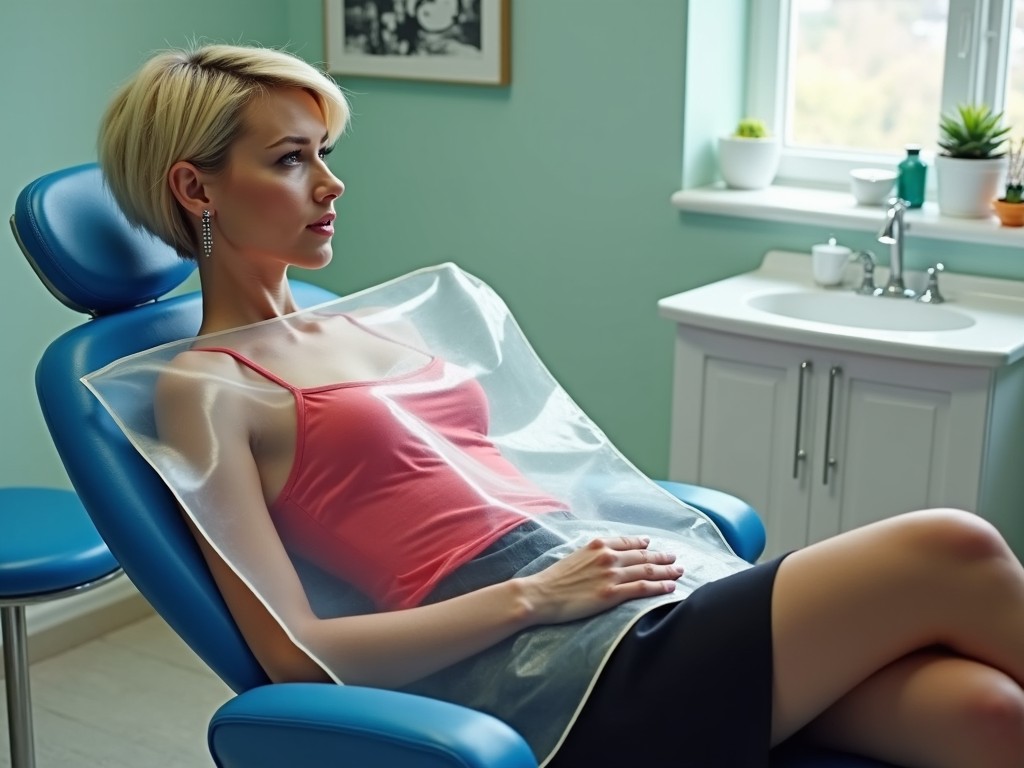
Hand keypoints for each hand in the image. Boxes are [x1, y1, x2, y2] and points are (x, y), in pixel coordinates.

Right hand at [517, 536, 682, 625]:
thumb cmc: (552, 578)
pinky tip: (670, 586)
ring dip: (667, 570)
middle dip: (662, 557)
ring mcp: (611, 575)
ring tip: (678, 571)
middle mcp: (608, 557)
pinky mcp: (611, 594)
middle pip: (643, 556)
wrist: (540, 594)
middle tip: (674, 558)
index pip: (628, 542)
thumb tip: (605, 555)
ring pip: (647, 571)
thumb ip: (593, 554)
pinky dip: (659, 586)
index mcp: (598, 545)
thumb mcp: (574, 556)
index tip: (652, 545)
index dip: (643, 544)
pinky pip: (642, 588)